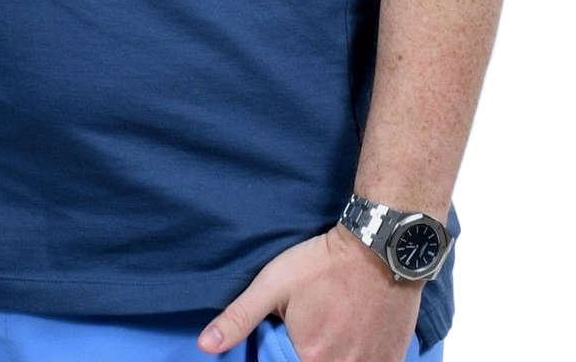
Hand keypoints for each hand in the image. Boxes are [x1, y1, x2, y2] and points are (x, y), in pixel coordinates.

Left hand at [198, 225, 423, 361]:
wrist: (378, 248)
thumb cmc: (321, 264)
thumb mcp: (272, 284)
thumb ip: (239, 317)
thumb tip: (205, 346)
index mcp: (310, 358)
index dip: (285, 356)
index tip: (292, 340)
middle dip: (310, 354)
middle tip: (317, 326)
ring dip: (337, 356)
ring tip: (337, 329)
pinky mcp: (394, 360)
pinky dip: (361, 359)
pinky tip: (356, 337)